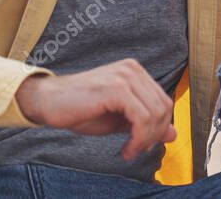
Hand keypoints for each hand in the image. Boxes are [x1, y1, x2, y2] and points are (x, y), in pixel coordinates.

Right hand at [16, 59, 175, 159]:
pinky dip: (138, 138)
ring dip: (146, 140)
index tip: (143, 145)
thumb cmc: (79, 109)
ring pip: (155, 113)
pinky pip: (141, 117)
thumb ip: (145, 123)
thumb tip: (173, 134)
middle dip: (155, 135)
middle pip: (164, 107)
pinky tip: (126, 149)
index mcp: (135, 72)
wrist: (47, 101)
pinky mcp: (115, 88)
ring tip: (130, 150)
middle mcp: (132, 70)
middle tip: (136, 150)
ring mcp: (124, 76)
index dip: (159, 128)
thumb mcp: (118, 119)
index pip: (164, 102)